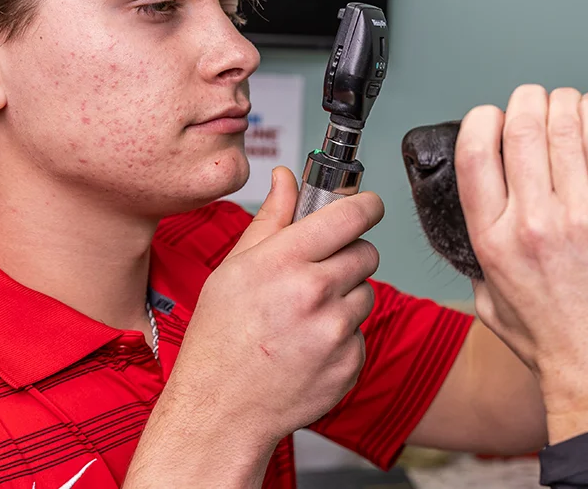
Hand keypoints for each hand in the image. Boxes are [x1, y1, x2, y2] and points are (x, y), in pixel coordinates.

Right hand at [127, 168, 381, 486]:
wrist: (221, 410)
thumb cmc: (220, 338)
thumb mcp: (234, 269)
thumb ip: (270, 219)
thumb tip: (287, 177)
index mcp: (284, 260)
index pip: (351, 214)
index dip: (365, 205)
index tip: (366, 205)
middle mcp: (315, 292)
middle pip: (366, 251)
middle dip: (349, 254)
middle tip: (321, 270)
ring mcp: (336, 331)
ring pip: (366, 293)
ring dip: (345, 297)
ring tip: (305, 315)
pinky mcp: (350, 363)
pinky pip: (361, 333)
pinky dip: (343, 336)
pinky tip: (308, 346)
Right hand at [455, 86, 587, 443]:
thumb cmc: (552, 343)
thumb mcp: (487, 300)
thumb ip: (476, 256)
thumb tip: (486, 217)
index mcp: (490, 238)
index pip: (475, 150)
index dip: (485, 119)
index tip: (496, 119)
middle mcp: (529, 222)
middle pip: (521, 125)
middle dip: (528, 101)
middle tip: (538, 104)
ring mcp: (579, 216)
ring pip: (563, 123)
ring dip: (564, 102)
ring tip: (569, 108)